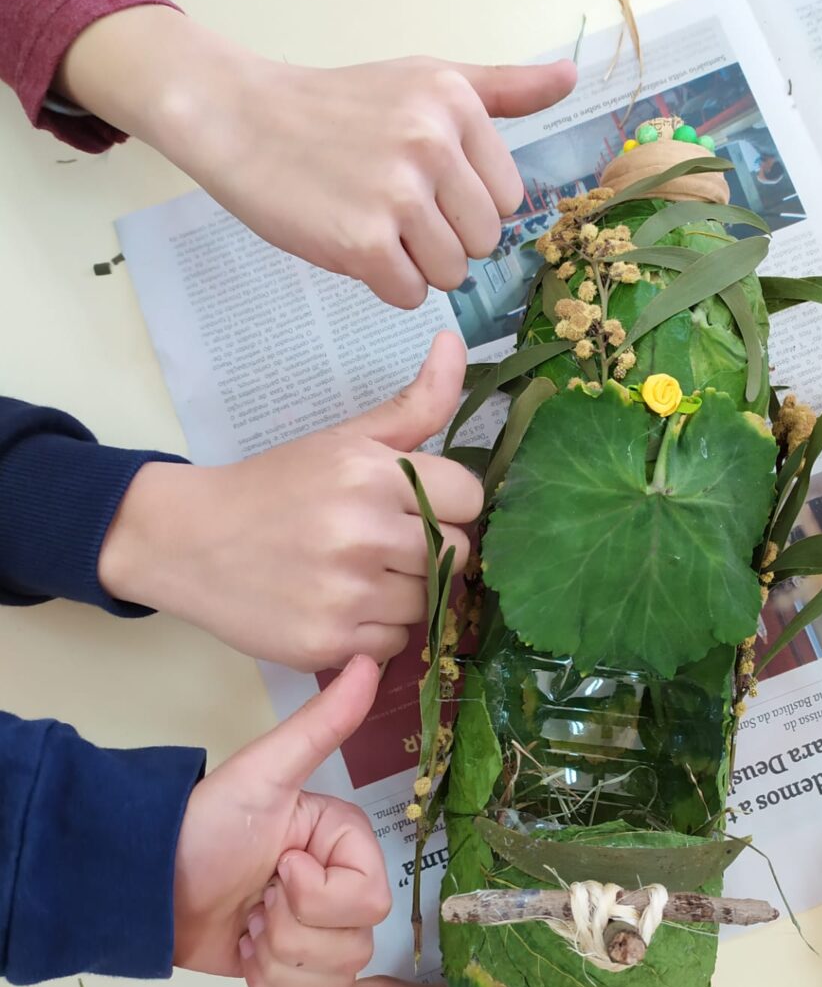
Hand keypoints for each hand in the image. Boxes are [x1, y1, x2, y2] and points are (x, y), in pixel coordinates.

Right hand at [58, 6, 576, 305]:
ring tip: (374, 226)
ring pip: (451, 274)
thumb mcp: (424, 79)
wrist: (241, 119)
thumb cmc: (337, 106)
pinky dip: (386, 284)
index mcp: (455, 103)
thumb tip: (571, 79)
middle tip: (393, 209)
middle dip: (444, 240)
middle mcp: (431, 143)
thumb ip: (502, 88)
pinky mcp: (362, 242)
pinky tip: (355, 246)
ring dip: (415, 266)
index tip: (425, 185)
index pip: (508, 198)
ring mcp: (397, 194)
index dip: (468, 205)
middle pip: (483, 242)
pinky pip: (410, 294)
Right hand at [98, 330, 481, 669]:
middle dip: (429, 549)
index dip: (449, 504)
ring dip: (406, 593)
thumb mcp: (345, 439)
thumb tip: (455, 342)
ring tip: (359, 574)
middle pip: (455, 554)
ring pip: (430, 602)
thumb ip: (414, 402)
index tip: (417, 507)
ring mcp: (346, 593)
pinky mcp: (328, 642)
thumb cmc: (276, 487)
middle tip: (383, 543)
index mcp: (372, 473)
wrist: (188, 540)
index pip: (469, 498)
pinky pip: (397, 644)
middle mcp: (363, 532)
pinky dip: (379, 631)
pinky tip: (343, 606)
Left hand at [174, 656, 391, 986]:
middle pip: (355, 942)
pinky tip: (241, 946)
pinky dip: (266, 981)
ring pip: (333, 975)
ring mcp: (315, 931)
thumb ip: (323, 725)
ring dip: (276, 956)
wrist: (143, 879)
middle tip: (255, 898)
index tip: (279, 868)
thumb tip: (371, 660)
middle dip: (292, 929)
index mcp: (345, 844)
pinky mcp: (287, 967)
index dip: (320, 895)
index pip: (370, 898)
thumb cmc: (204, 823)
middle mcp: (339, 886)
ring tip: (245, 920)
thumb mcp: (266, 772)